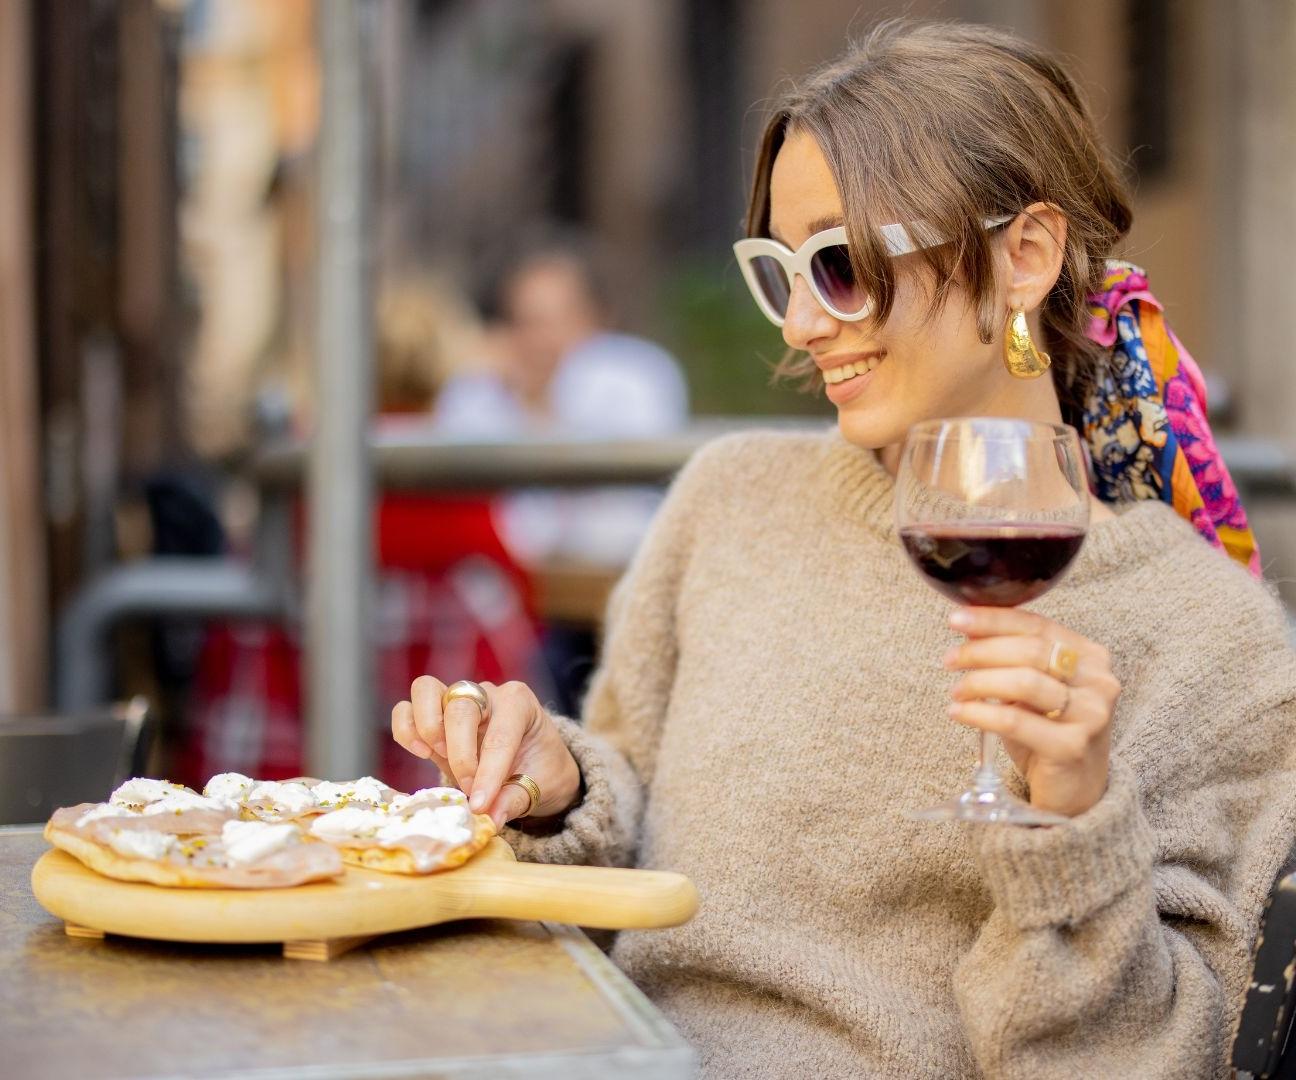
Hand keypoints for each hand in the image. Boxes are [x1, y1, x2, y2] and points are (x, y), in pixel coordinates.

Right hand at [391, 678, 581, 831]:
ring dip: (428, 728)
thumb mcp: (539, 788)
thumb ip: (514, 800)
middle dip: (460, 755)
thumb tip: (490, 818)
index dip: (488, 772)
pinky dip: (406, 729)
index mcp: (519, 703)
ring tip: (439, 758)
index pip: (500, 734)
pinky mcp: (433, 715)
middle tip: (468, 789)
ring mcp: (457, 699)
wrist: (533, 765)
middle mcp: (487, 693)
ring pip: (427, 691)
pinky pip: (406, 709)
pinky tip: (423, 753)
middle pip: (461, 707)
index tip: (480, 804)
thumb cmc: (540, 770)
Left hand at [943, 607, 1121, 817]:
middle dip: (981, 651)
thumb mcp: (1030, 689)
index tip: (956, 619)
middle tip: (950, 660)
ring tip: (956, 690)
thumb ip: (1010, 658)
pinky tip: (958, 712)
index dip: (993, 619)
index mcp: (1090, 657)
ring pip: (1024, 682)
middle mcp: (1098, 682)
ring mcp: (1090, 715)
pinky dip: (979, 713)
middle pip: (1031, 650)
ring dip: (980, 681)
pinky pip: (1015, 721)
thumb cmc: (1047, 731)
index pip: (1038, 625)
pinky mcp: (1072, 747)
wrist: (1076, 790)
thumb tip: (968, 627)